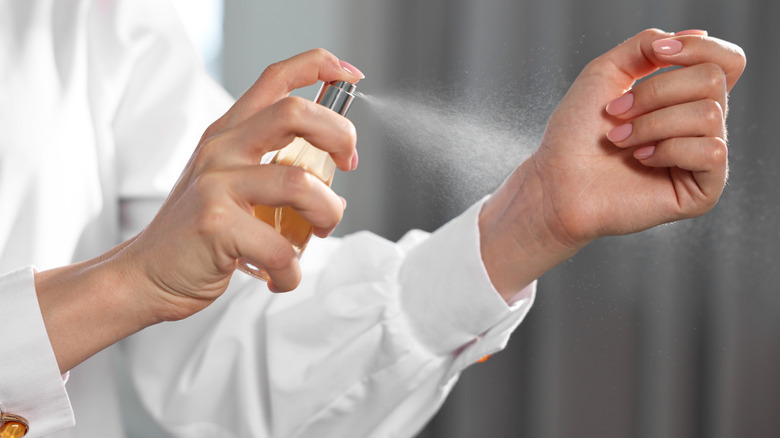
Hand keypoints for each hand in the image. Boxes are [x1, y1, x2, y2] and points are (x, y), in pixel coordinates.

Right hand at [36, 49, 363, 372]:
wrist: (145, 274)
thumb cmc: (196, 232)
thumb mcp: (224, 180)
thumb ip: (267, 163)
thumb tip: (329, 167)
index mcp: (228, 134)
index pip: (275, 79)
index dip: (319, 66)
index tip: (351, 75)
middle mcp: (221, 149)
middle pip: (293, 113)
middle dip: (339, 134)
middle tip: (347, 164)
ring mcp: (216, 185)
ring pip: (300, 184)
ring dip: (328, 213)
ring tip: (319, 231)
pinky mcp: (216, 225)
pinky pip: (281, 248)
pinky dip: (293, 270)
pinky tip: (283, 275)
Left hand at [479, 29, 745, 296]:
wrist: (556, 180)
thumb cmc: (576, 133)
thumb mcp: (607, 72)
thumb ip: (647, 45)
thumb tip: (697, 34)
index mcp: (685, 98)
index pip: (725, 61)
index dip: (699, 49)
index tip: (658, 53)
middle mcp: (701, 126)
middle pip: (712, 80)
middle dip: (656, 91)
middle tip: (617, 112)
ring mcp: (704, 158)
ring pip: (708, 115)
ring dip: (651, 123)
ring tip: (620, 140)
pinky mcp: (703, 190)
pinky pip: (710, 152)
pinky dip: (667, 150)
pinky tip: (641, 160)